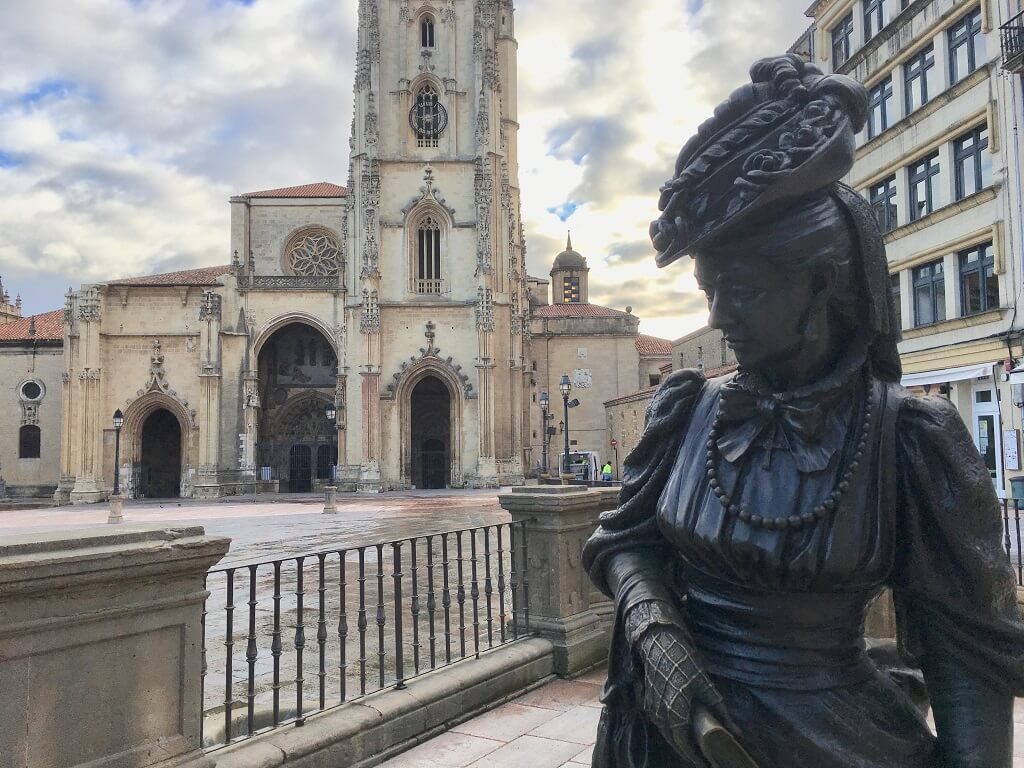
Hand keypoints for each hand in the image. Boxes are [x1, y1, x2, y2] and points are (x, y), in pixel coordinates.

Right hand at [638, 624, 732, 766]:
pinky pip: (658, 722)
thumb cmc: (683, 660)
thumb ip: (718, 708)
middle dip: (687, 751)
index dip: (694, 755)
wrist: (658, 642)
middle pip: (673, 740)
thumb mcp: (704, 682)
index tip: (705, 762)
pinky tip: (678, 727)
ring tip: (692, 745)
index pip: (683, 743)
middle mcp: (661, 713)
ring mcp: (652, 707)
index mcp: (675, 710)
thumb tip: (735, 730)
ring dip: (677, 740)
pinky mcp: (648, 700)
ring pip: (665, 732)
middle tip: (701, 756)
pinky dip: (669, 729)